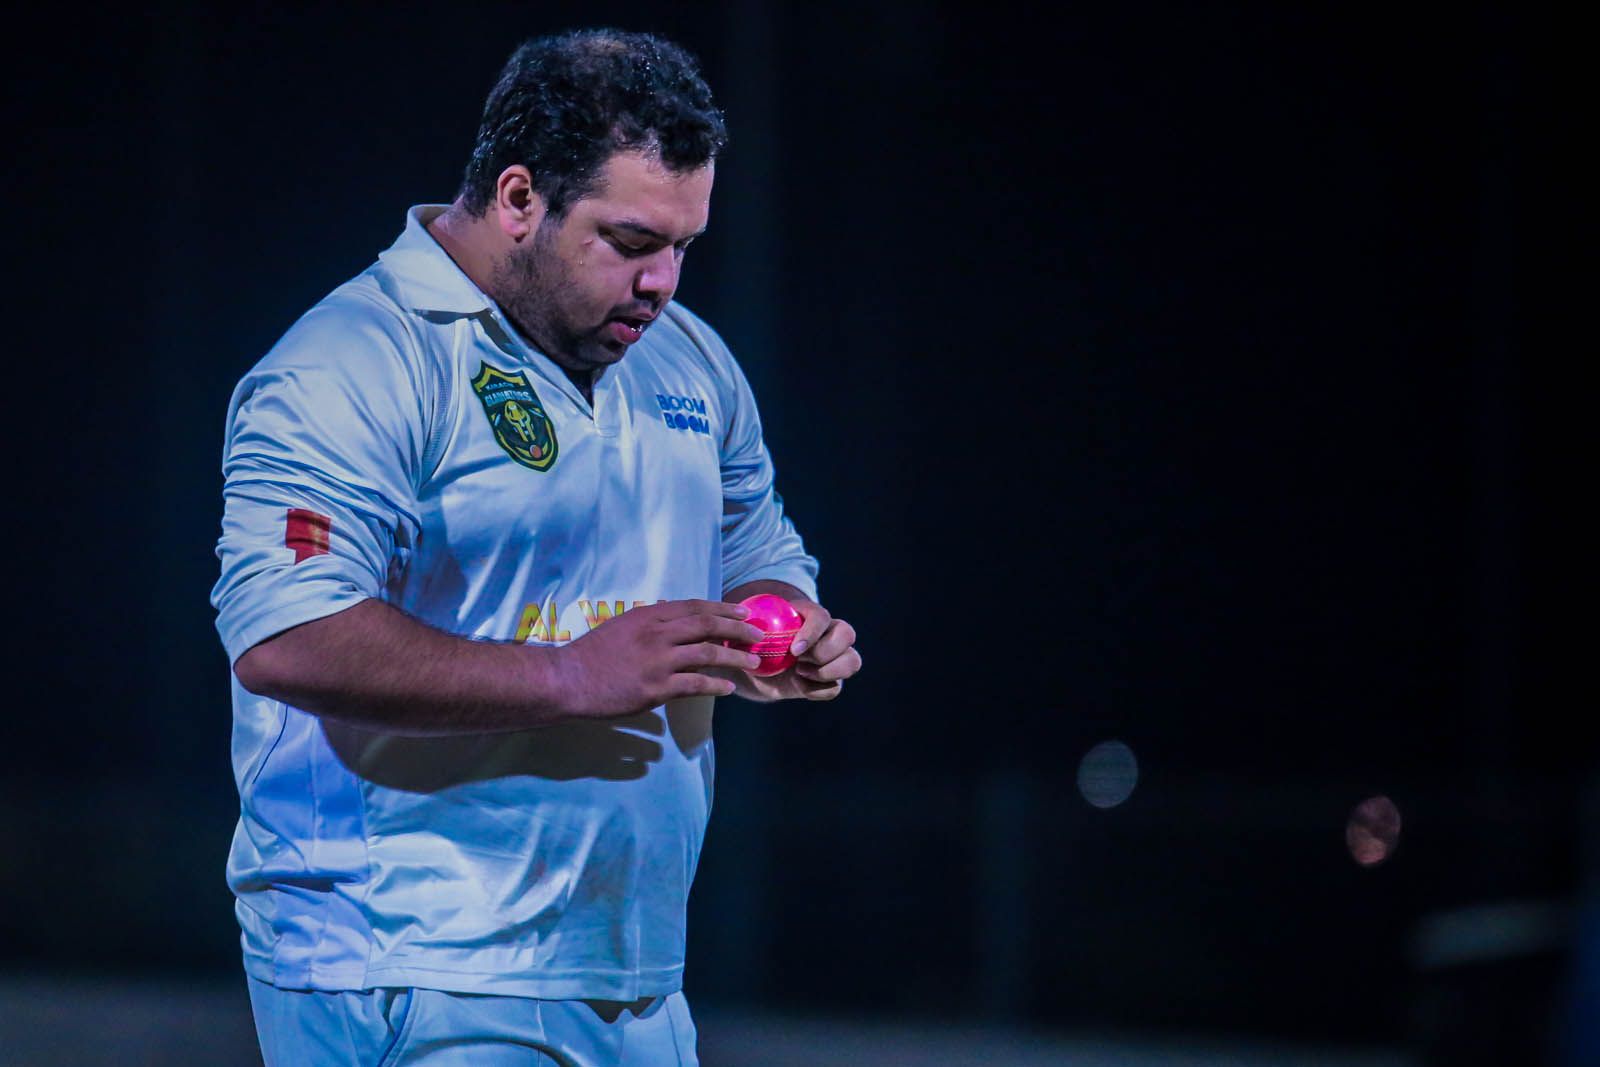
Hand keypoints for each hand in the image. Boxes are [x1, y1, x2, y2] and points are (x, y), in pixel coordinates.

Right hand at [551, 600, 765, 717]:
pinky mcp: (656, 688)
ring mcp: (658, 661)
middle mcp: (657, 633)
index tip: (744, 612)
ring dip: (735, 657)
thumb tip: (676, 620)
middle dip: (738, 628)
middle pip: (708, 625)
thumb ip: (650, 623)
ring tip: (753, 663)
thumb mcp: (621, 626)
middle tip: (758, 635)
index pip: (695, 606)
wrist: (568, 679)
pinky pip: (695, 684)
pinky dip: (716, 685)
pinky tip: (728, 688)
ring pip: (708, 653)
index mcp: (648, 615)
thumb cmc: (592, 654)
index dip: (723, 608)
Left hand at [726, 593, 861, 701]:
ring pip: (852, 661)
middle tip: (798, 661)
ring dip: (826, 672)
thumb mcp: (746, 630)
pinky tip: (798, 684)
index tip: (793, 650)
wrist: (759, 665)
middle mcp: (828, 632)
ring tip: (799, 672)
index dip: (812, 633)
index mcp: (810, 614)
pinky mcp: (829, 680)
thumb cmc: (753, 640)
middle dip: (824, 652)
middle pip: (848, 635)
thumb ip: (745, 626)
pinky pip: (836, 688)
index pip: (822, 617)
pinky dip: (817, 690)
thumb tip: (737, 628)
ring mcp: (833, 657)